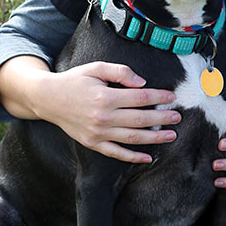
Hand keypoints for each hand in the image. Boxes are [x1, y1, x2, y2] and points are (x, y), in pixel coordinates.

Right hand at [31, 61, 179, 162]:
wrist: (48, 98)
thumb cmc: (75, 80)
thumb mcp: (97, 68)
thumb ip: (121, 72)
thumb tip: (143, 83)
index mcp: (106, 97)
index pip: (141, 98)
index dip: (159, 97)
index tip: (172, 97)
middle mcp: (103, 117)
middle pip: (140, 119)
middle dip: (162, 118)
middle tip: (177, 117)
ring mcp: (98, 133)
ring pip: (132, 137)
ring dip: (154, 138)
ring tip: (171, 135)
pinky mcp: (92, 143)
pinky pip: (116, 153)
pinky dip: (132, 157)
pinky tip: (147, 157)